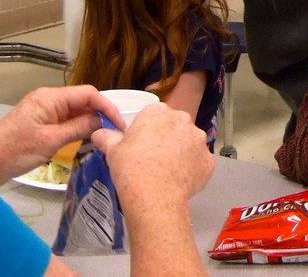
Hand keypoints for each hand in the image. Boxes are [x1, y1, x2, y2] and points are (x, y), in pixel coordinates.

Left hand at [0, 85, 124, 185]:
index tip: (120, 125)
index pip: (88, 94)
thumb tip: (102, 122)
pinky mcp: (40, 124)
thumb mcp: (51, 141)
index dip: (107, 107)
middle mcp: (48, 99)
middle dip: (100, 114)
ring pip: (75, 112)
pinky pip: (65, 121)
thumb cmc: (14, 151)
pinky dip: (77, 128)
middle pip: (82, 101)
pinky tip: (85, 140)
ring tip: (104, 138)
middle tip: (115, 134)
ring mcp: (43, 111)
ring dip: (89, 122)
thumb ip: (78, 128)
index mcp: (51, 98)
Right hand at [93, 103, 214, 207]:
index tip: (141, 146)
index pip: (154, 116)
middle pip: (174, 127)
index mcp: (158, 112)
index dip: (147, 131)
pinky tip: (179, 183)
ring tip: (167, 174)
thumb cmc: (131, 167)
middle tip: (153, 160)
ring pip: (189, 144)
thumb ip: (106, 137)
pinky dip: (192, 171)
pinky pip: (199, 164)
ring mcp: (199, 140)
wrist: (154, 195)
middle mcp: (183, 120)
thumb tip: (98, 133)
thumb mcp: (112, 150)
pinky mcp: (209, 161)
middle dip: (167, 140)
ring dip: (182, 154)